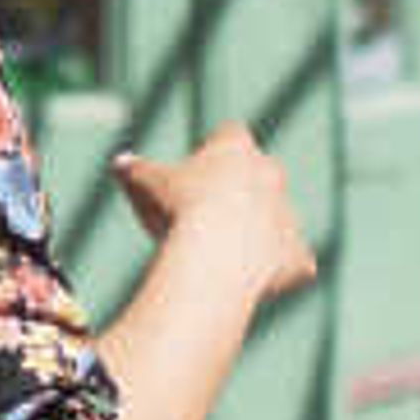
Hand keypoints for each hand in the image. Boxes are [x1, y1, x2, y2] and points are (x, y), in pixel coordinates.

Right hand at [112, 123, 316, 306]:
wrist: (213, 260)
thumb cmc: (177, 213)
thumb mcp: (141, 185)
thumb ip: (133, 169)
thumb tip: (121, 164)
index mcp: (236, 148)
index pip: (229, 135)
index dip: (210, 153)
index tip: (191, 175)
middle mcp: (271, 175)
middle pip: (260, 175)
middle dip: (239, 192)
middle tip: (207, 215)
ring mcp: (289, 216)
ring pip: (277, 221)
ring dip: (256, 234)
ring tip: (220, 256)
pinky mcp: (299, 257)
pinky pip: (294, 264)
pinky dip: (278, 273)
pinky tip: (250, 284)